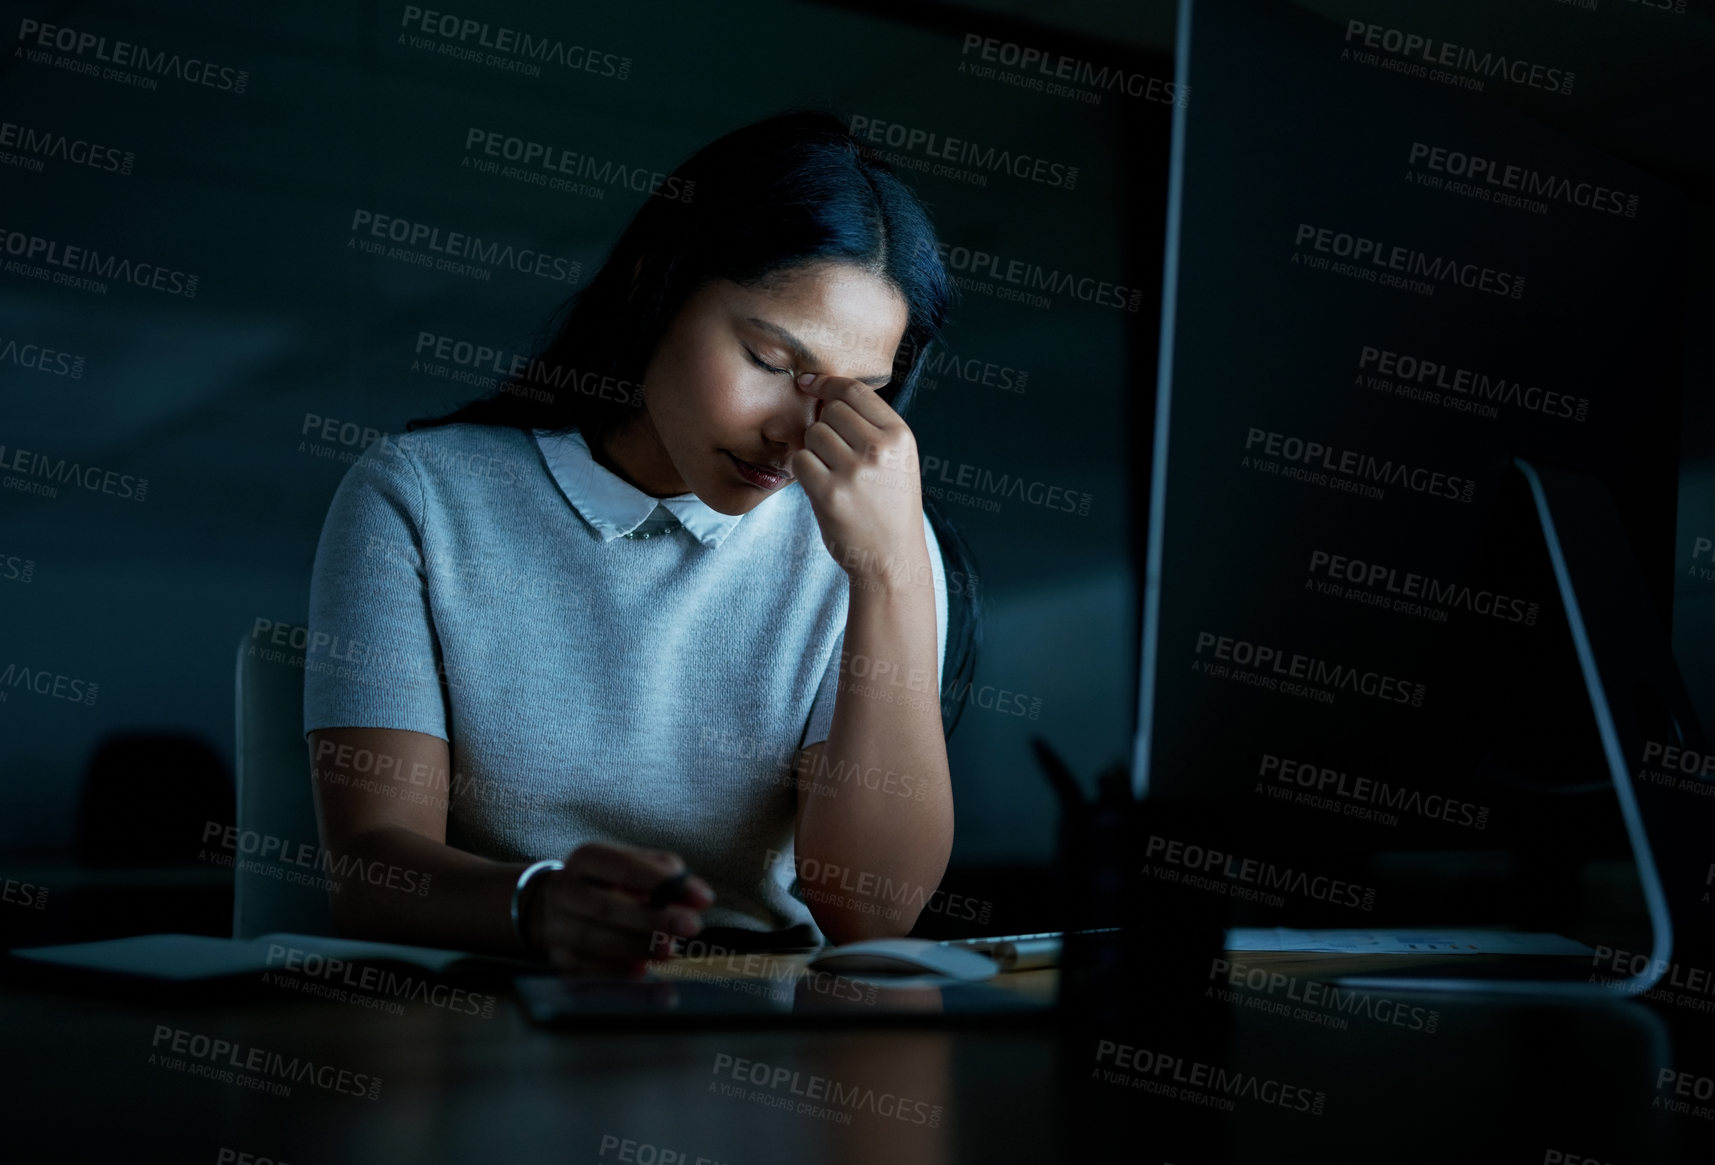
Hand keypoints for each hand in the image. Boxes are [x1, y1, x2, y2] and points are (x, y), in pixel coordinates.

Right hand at [526, 842, 713, 974]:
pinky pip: (585, 967)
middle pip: (607, 906)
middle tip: (691, 927)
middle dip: (652, 920)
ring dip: (636, 947)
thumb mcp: (633, 867)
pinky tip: (642, 970)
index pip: (626, 867)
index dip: (664, 882)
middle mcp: (565, 889)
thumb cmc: (608, 884)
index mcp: (587, 858)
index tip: (703, 899)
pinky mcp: (557, 956)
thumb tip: (699, 897)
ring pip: (593, 939)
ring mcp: (556, 924)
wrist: (553, 906)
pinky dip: (615, 970)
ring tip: (669, 952)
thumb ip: (667, 876)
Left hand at [789, 373, 930, 591]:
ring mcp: (853, 471)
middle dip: (824, 427)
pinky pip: (799, 460)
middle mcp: (879, 450)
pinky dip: (802, 470)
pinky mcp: (828, 493)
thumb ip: (872, 427)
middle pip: (831, 412)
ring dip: (813, 451)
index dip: (827, 383)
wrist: (891, 559)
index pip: (856, 391)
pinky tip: (819, 485)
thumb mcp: (898, 461)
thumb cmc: (890, 507)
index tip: (809, 384)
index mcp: (900, 436)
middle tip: (834, 455)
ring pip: (812, 434)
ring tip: (832, 474)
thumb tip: (825, 393)